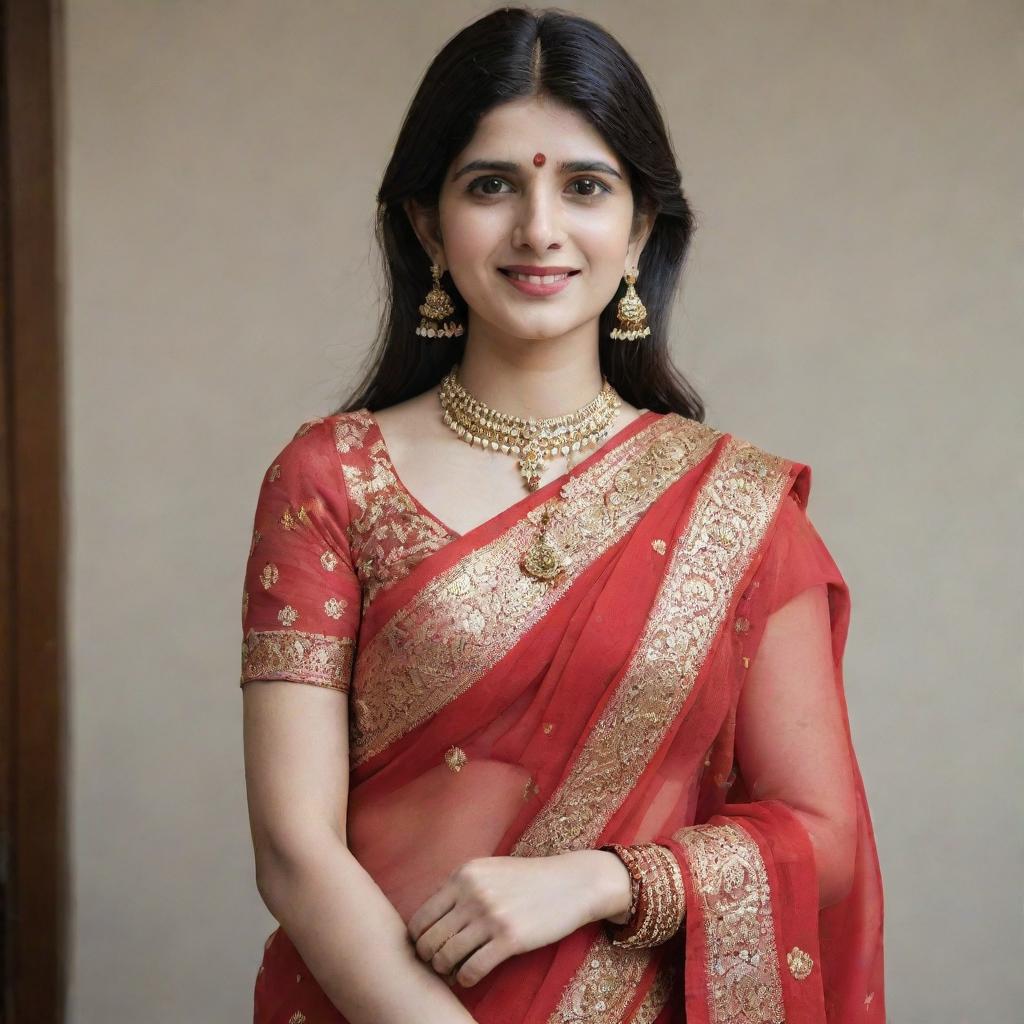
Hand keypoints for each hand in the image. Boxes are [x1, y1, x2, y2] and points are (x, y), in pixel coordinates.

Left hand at [407, 850, 617, 987]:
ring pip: (446, 957)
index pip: (421, 918)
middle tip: (441, 964)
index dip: (419, 941)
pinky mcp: (510, 938)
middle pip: (429, 940)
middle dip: (430, 959)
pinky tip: (472, 976)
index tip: (428, 949)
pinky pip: (472, 970)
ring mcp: (491, 916)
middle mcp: (473, 893)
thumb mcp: (489, 871)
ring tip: (456, 970)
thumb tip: (428, 920)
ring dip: (447, 971)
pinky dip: (466, 979)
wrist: (572, 883)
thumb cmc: (528, 880)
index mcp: (464, 875)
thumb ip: (460, 888)